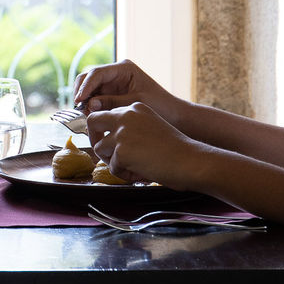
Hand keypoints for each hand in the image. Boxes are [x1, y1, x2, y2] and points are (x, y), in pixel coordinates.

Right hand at [72, 59, 173, 114]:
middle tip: (79, 108)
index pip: (97, 73)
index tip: (79, 100)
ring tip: (86, 114)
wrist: (173, 115)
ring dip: (84, 100)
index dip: (86, 86)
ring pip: (89, 88)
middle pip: (89, 77)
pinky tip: (90, 116)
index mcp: (123, 68)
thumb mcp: (135, 103)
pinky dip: (90, 106)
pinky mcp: (111, 95)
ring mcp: (112, 84)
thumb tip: (89, 104)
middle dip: (82, 91)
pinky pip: (95, 98)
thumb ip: (112, 102)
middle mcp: (115, 73)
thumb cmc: (160, 106)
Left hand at [86, 103, 204, 189]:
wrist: (190, 160)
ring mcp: (122, 133)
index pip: (106, 114)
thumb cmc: (175, 149)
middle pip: (92, 122)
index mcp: (134, 108)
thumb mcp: (150, 127)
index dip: (103, 130)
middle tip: (104, 154)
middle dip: (93, 139)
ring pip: (100, 149)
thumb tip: (106, 140)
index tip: (106, 141)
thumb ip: (130, 128)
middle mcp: (125, 116)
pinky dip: (125, 175)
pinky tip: (141, 173)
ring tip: (133, 168)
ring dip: (112, 162)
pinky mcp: (122, 151)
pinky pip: (112, 168)